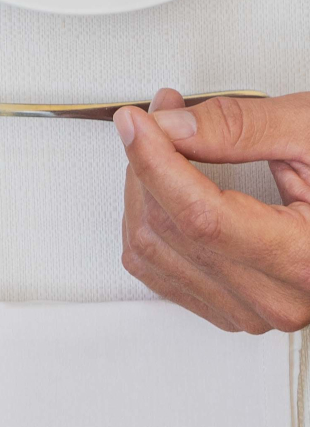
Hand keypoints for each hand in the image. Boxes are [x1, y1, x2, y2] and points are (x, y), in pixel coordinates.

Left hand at [114, 89, 309, 332]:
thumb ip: (241, 126)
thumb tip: (171, 126)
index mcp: (308, 260)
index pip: (202, 218)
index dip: (155, 161)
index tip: (135, 120)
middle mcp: (282, 300)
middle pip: (171, 230)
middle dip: (148, 161)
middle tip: (163, 115)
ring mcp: (255, 311)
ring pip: (152, 250)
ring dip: (143, 188)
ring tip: (167, 141)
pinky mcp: (234, 309)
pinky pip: (156, 269)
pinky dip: (147, 219)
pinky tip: (164, 183)